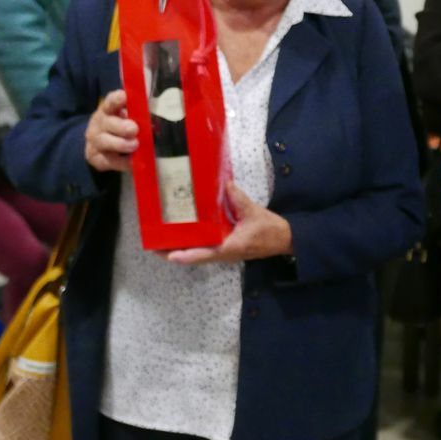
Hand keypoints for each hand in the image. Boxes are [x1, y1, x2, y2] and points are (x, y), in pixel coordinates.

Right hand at [84, 90, 137, 173]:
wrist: (98, 146)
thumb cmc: (119, 126)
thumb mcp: (125, 117)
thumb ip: (137, 115)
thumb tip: (156, 116)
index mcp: (107, 110)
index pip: (110, 102)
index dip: (116, 99)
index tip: (124, 97)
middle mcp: (99, 124)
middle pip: (107, 123)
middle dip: (121, 126)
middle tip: (134, 129)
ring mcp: (95, 142)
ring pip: (104, 141)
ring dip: (120, 143)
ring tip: (134, 145)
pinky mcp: (96, 158)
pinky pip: (109, 161)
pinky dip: (122, 163)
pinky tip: (132, 163)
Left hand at [167, 183, 292, 264]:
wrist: (285, 240)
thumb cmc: (270, 231)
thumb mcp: (254, 213)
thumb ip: (238, 198)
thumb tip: (224, 183)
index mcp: (227, 248)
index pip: (201, 255)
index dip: (182, 255)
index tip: (165, 253)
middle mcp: (222, 253)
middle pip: (194, 256)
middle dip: (174, 251)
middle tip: (155, 243)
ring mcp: (224, 251)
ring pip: (198, 252)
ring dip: (182, 247)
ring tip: (164, 237)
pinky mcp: (227, 246)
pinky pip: (206, 246)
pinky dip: (194, 241)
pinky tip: (187, 230)